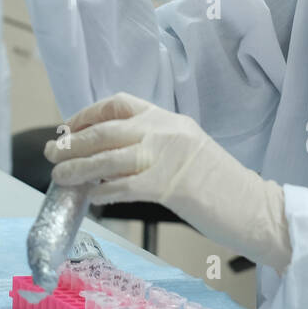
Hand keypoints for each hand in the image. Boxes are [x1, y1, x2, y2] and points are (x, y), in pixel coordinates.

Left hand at [45, 92, 292, 272]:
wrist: (254, 205)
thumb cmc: (220, 183)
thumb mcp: (186, 148)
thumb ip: (153, 144)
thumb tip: (110, 156)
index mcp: (169, 117)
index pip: (120, 103)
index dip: (88, 113)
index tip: (69, 126)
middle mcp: (165, 130)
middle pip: (106, 130)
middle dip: (73, 142)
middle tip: (53, 152)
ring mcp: (166, 155)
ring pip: (108, 158)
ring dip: (78, 169)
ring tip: (60, 177)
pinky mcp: (168, 184)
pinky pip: (123, 186)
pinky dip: (103, 192)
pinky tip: (92, 197)